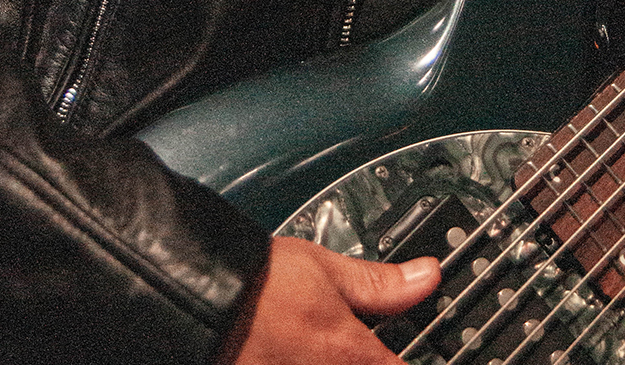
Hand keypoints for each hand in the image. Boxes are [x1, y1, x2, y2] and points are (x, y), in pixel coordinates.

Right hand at [216, 237, 440, 364]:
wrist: (197, 301)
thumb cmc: (255, 286)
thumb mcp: (324, 270)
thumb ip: (380, 284)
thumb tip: (427, 276)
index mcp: (353, 357)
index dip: (408, 359)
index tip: (399, 351)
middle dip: (368, 360)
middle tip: (338, 343)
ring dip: (331, 363)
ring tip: (313, 345)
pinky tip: (295, 354)